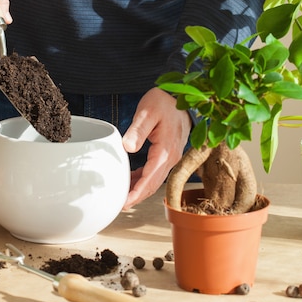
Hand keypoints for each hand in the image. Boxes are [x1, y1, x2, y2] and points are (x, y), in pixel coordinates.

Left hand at [122, 87, 191, 208]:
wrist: (182, 95)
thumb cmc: (164, 102)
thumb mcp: (147, 112)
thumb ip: (137, 130)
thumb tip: (128, 147)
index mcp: (165, 151)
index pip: (149, 179)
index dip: (136, 193)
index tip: (124, 203)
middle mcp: (171, 157)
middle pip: (153, 185)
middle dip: (137, 197)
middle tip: (119, 206)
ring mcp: (172, 156)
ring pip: (155, 180)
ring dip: (140, 190)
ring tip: (122, 196)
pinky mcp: (168, 153)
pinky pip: (156, 172)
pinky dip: (144, 179)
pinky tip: (132, 180)